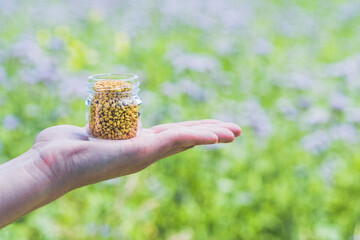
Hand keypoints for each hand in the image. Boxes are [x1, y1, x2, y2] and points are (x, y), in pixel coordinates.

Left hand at [32, 119, 240, 190]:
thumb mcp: (90, 131)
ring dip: (213, 134)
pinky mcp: (143, 150)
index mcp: (137, 145)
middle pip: (186, 137)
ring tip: (236, 132)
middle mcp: (146, 151)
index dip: (194, 129)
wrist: (51, 163)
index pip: (173, 134)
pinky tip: (218, 136)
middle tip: (236, 131)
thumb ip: (98, 128)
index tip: (212, 128)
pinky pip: (177, 140)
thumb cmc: (63, 149)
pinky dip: (198, 137)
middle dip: (212, 133)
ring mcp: (147, 152)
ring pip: (187, 139)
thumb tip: (94, 128)